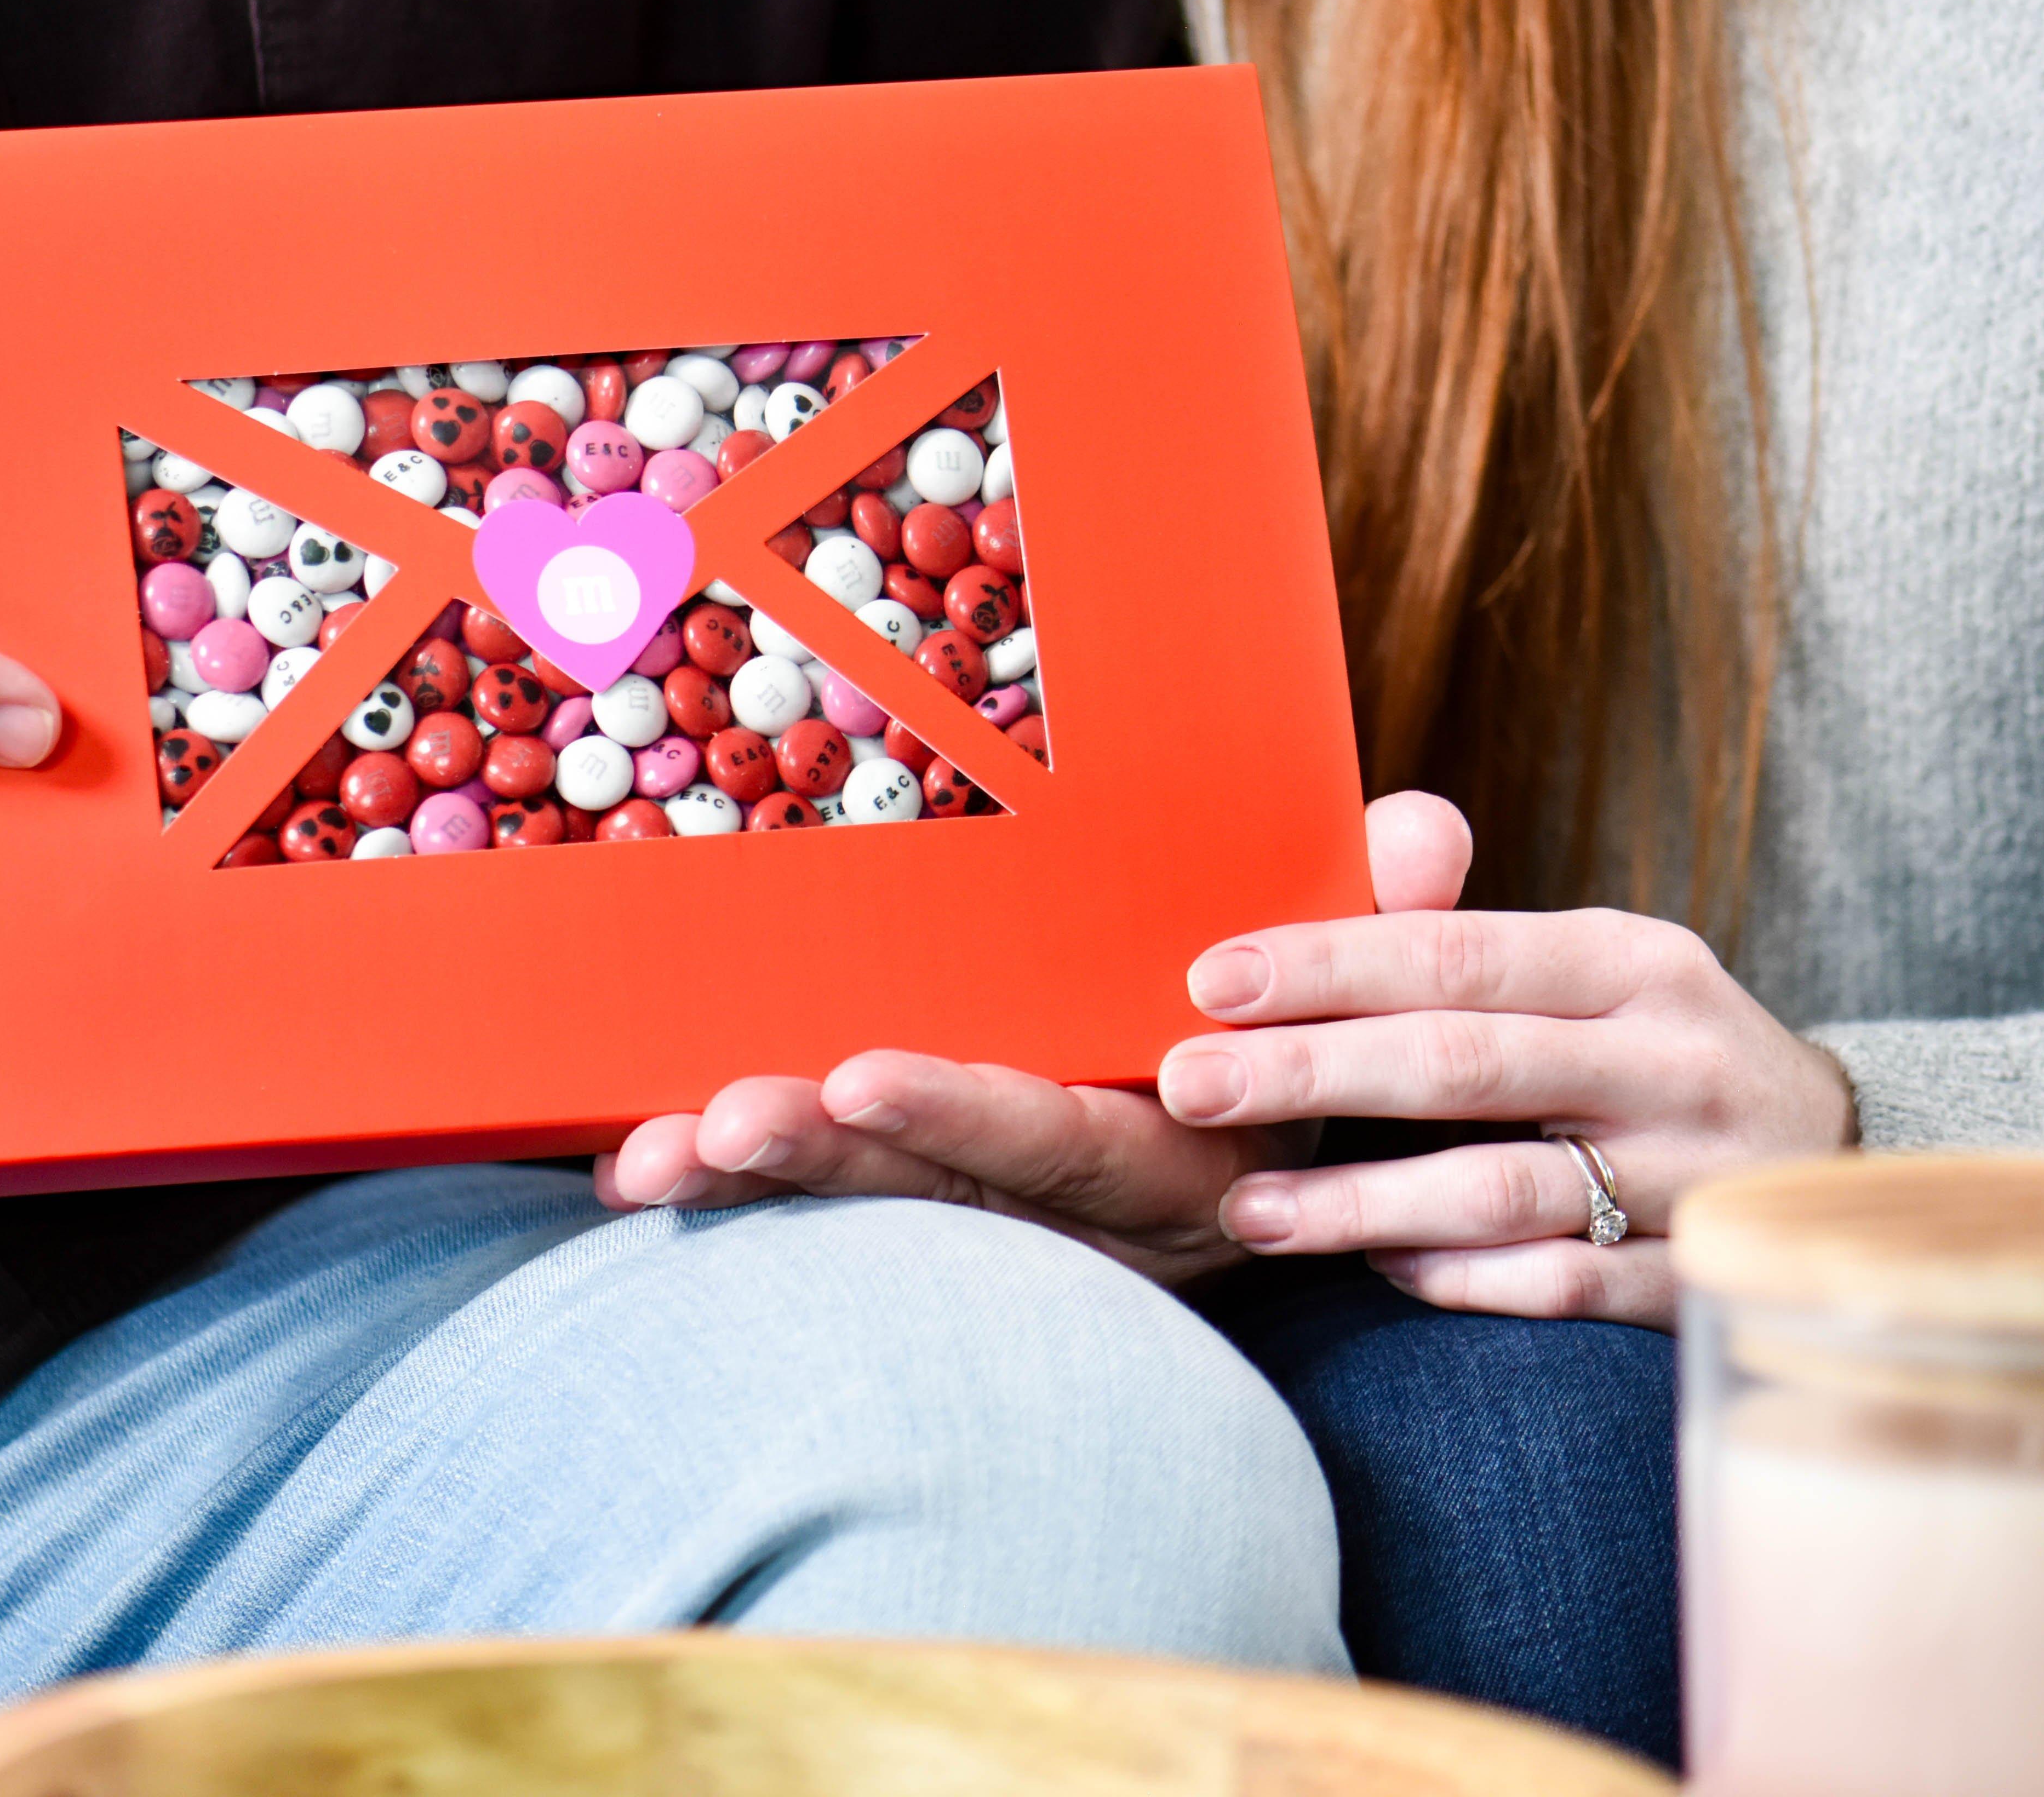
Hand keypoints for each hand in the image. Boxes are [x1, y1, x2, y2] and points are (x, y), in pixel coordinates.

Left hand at [589, 795, 1477, 1283]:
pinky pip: (819, 1200)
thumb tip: (1420, 828)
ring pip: (858, 1209)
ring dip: (749, 1182)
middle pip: (933, 1194)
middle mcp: (1070, 1205)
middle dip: (822, 1162)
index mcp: (1169, 1152)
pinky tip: (623, 1166)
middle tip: (719, 1121)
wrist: (1296, 1139)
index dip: (963, 1114)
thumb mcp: (1369, 990)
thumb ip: (1385, 920)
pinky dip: (724, 1188)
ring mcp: (993, 1214)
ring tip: (645, 1157)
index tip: (863, 1076)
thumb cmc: (1318, 1041)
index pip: (1059, 1141)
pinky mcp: (927, 1201)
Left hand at [1165, 793, 1856, 1325]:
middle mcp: (1669, 1060)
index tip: (1208, 980)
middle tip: (1188, 1085)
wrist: (1830, 1153)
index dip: (1327, 964)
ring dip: (1359, 1202)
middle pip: (1461, 1065)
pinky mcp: (1695, 1275)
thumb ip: (1468, 928)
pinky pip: (1559, 1283)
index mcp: (1633, 961)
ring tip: (1247, 1208)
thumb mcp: (1592, 966)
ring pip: (1499, 1190)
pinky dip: (1461, 1277)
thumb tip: (1357, 844)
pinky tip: (1375, 1268)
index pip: (1457, 954)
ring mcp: (1690, 1176)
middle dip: (1309, 1074)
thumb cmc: (1651, 1046)